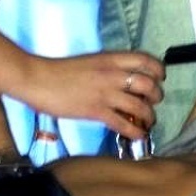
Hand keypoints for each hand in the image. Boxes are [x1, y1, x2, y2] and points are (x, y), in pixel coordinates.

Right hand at [25, 51, 164, 139]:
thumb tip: (124, 82)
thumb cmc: (59, 71)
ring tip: (148, 122)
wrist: (36, 78)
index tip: (160, 78)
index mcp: (110, 59)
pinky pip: (124, 124)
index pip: (145, 60)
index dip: (158, 70)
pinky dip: (136, 132)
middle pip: (148, 85)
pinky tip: (139, 136)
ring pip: (140, 106)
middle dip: (156, 96)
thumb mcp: (90, 62)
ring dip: (149, 116)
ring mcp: (106, 93)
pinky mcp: (96, 111)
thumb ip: (109, 70)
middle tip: (153, 103)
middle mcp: (113, 74)